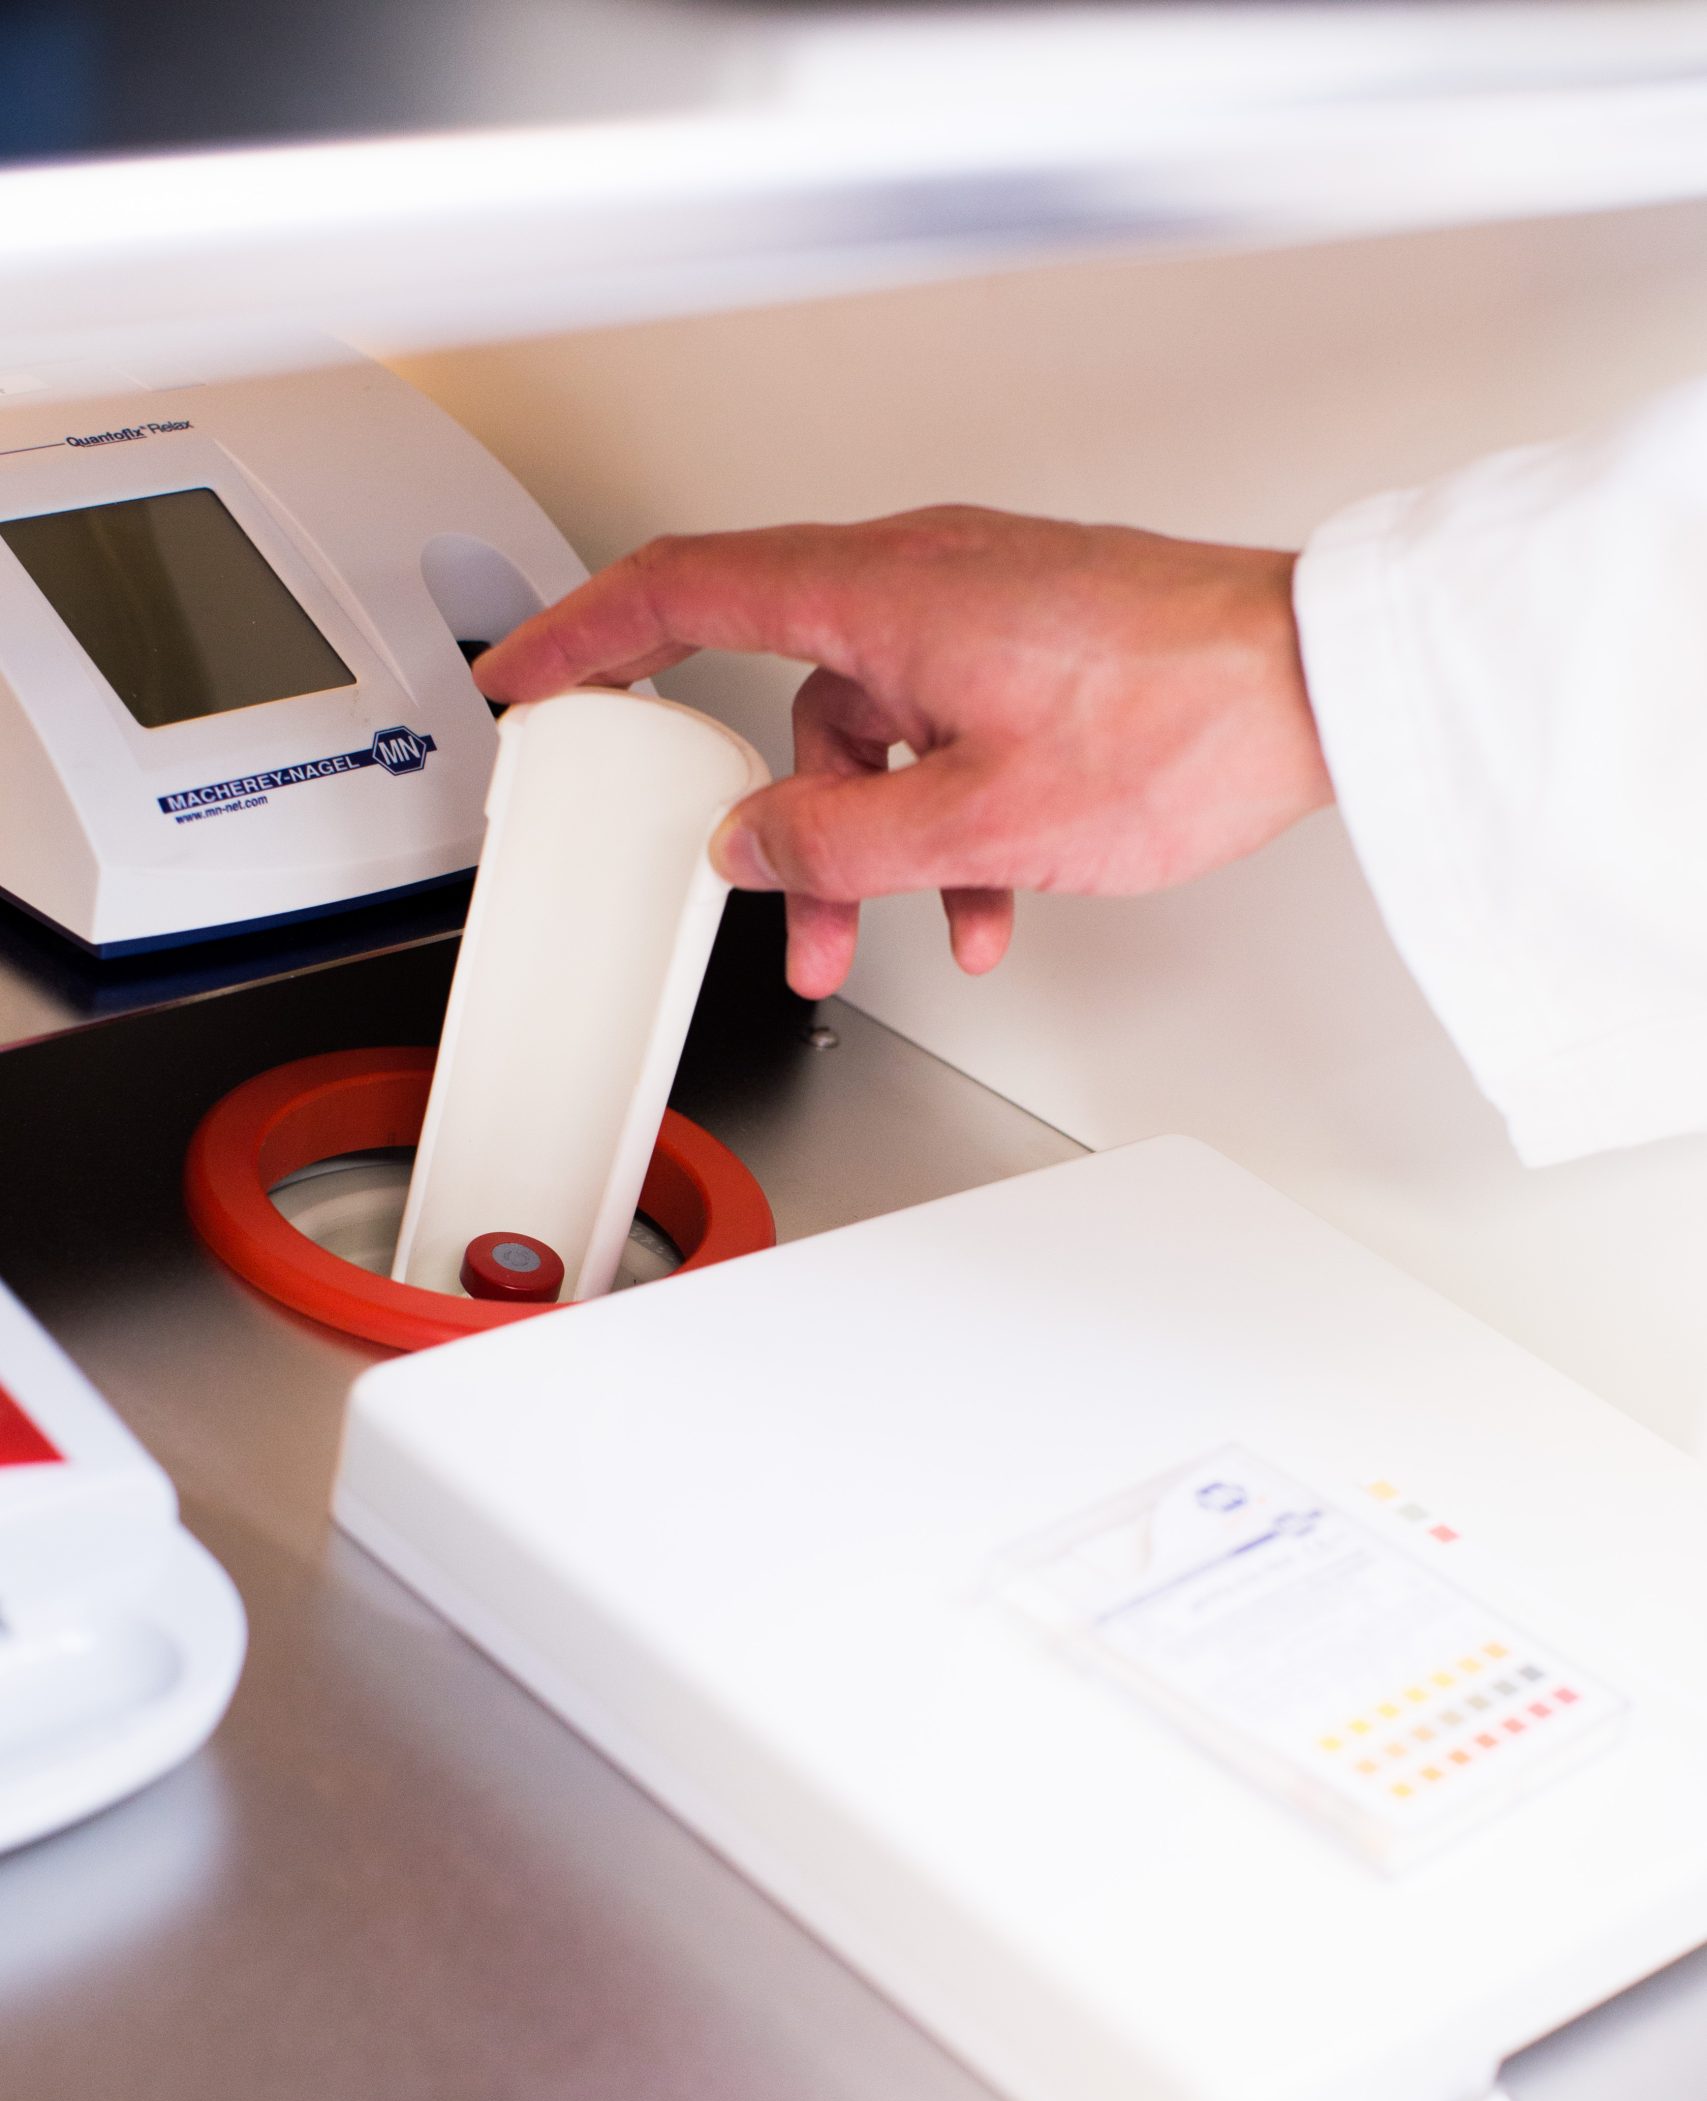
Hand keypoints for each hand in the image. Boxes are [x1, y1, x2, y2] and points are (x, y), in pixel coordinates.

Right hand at [473, 506, 1333, 998]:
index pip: (682, 589)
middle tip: (753, 896)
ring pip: (876, 735)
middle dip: (771, 820)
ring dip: (871, 845)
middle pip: (789, 698)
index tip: (527, 672)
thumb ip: (842, 844)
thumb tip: (755, 847)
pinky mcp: (1033, 644)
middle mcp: (923, 578)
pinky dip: (947, 821)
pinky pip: (948, 734)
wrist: (1320, 684)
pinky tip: (987, 899)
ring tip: (889, 935)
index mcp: (883, 592)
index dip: (585, 634)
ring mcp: (981, 608)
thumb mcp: (982, 820)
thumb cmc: (1182, 720)